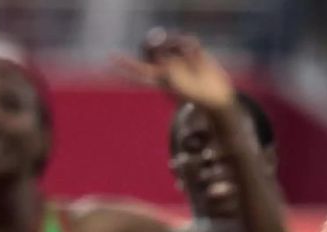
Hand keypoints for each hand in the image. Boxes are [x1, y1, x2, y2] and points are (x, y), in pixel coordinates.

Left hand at [115, 28, 234, 110]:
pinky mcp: (192, 51)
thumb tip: (161, 53)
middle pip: (153, 48)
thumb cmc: (196, 97)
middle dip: (156, 44)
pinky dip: (193, 48)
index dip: (124, 64)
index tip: (111, 57)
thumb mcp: (177, 86)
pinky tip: (198, 56)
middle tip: (161, 46)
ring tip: (190, 61)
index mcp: (159, 78)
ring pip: (172, 42)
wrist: (216, 96)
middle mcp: (167, 66)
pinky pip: (188, 41)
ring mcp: (179, 58)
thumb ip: (167, 70)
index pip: (138, 70)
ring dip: (179, 47)